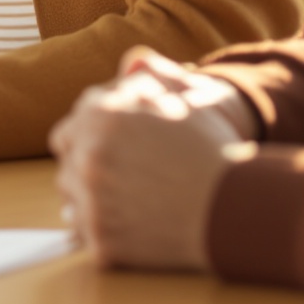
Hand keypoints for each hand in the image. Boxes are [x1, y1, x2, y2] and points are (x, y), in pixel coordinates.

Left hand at [49, 48, 254, 272]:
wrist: (236, 208)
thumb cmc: (213, 151)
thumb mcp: (185, 98)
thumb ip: (149, 77)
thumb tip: (131, 63)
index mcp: (101, 115)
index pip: (68, 131)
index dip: (89, 141)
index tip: (110, 152)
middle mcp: (88, 155)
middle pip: (67, 164)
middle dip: (88, 168)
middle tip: (121, 179)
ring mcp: (90, 199)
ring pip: (72, 200)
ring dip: (91, 199)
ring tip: (130, 202)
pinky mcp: (100, 239)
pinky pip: (84, 234)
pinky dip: (102, 232)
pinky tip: (131, 226)